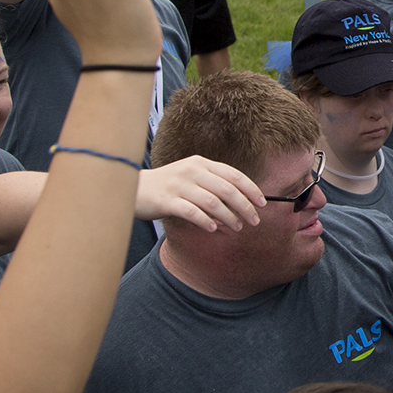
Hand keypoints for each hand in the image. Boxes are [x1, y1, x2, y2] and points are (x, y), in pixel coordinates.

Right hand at [135, 154, 266, 231]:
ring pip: (213, 202)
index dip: (251, 189)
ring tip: (237, 227)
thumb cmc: (165, 187)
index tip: (262, 204)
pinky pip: (192, 212)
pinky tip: (214, 229)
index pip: (233, 175)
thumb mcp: (189, 179)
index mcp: (200, 163)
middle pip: (227, 189)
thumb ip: (212, 188)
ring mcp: (178, 185)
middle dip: (245, 206)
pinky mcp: (166, 200)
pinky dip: (206, 221)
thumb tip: (237, 207)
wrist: (130, 188)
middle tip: (254, 221)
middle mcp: (191, 171)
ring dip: (229, 217)